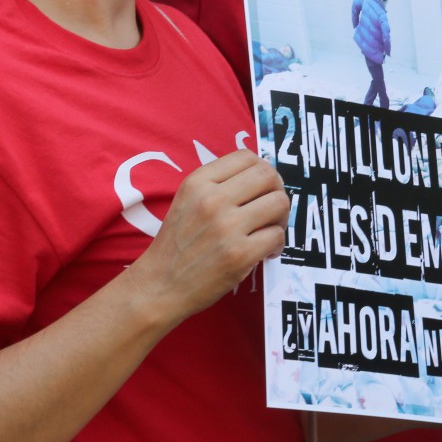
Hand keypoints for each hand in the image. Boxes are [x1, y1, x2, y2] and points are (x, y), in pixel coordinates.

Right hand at [130, 149, 289, 320]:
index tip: (261, 187)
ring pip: (279, 202)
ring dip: (282, 217)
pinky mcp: (239, 255)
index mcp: (198, 181)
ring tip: (270, 230)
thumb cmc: (177, 244)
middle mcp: (212, 199)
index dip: (261, 169)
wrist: (159, 286)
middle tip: (272, 209)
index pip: (246, 156)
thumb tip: (262, 176)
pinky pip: (276, 235)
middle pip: (268, 175)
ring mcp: (226, 226)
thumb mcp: (188, 200)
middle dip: (277, 190)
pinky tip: (266, 251)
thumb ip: (218, 184)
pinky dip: (278, 244)